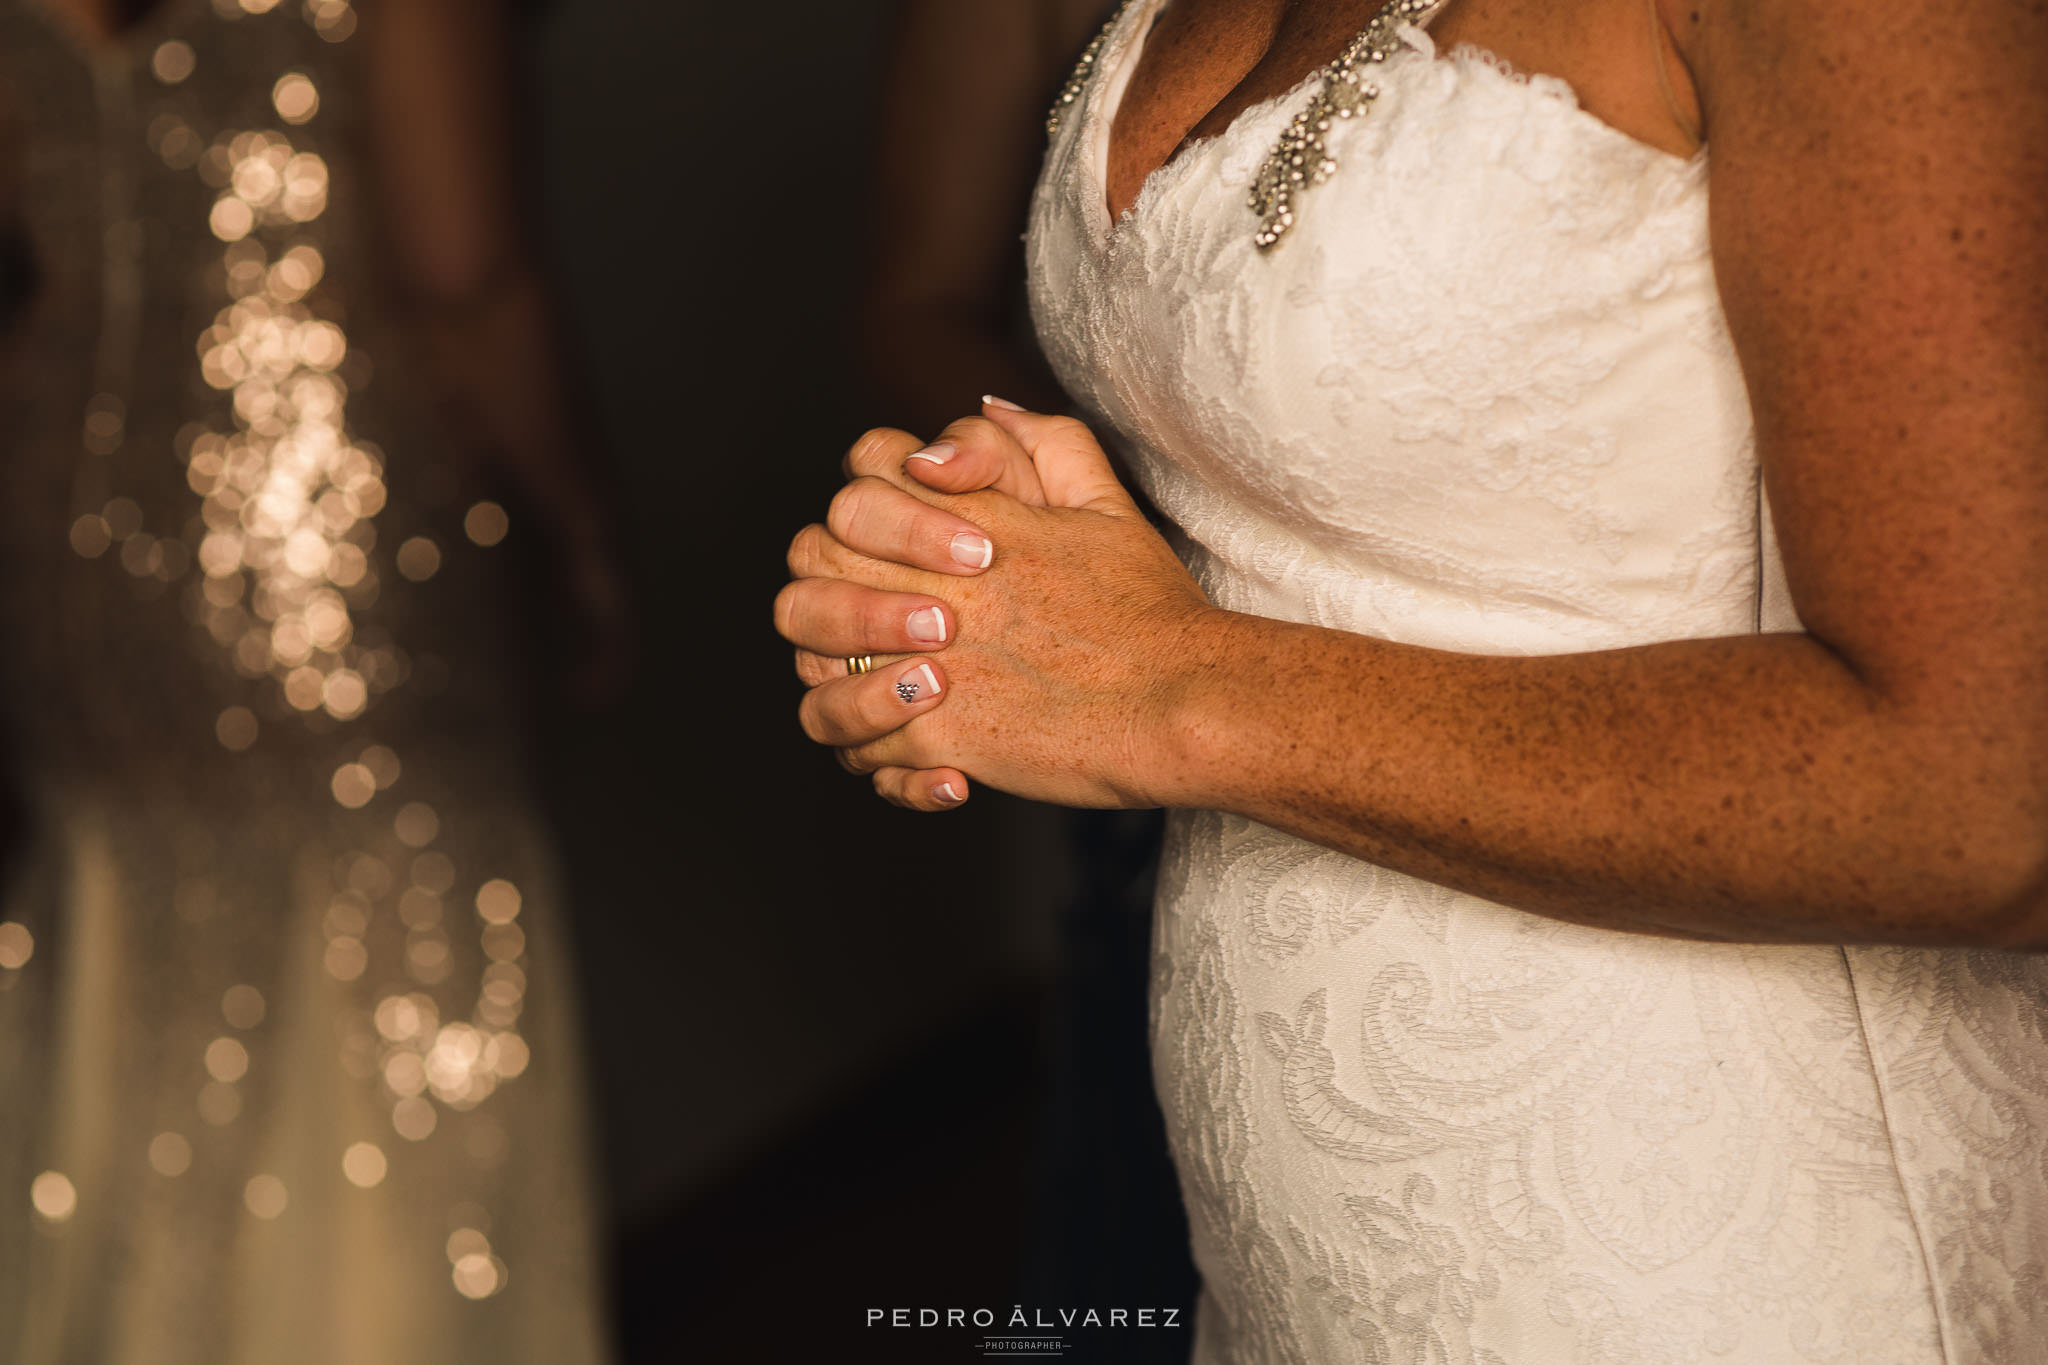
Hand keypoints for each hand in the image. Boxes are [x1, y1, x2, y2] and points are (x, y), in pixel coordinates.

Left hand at [780, 405, 1215, 809]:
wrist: (1183, 702)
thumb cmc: (1151, 611)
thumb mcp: (1106, 504)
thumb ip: (1047, 445)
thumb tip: (990, 409)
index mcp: (968, 521)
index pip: (859, 481)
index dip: (866, 508)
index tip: (905, 548)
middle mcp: (935, 585)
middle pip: (812, 564)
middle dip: (834, 589)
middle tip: (889, 625)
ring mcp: (928, 663)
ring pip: (811, 664)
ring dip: (842, 677)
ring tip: (899, 692)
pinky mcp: (939, 737)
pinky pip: (858, 748)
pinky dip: (877, 752)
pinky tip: (924, 752)